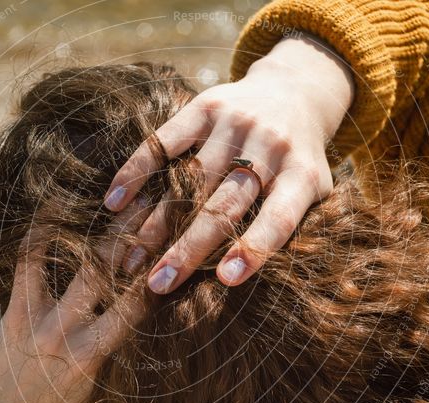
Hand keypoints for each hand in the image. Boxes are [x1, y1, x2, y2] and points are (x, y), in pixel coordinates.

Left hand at [0, 199, 149, 402]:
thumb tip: (155, 322)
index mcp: (95, 359)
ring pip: (71, 261)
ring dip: (97, 225)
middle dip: (137, 232)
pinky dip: (42, 233)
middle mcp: (66, 335)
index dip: (162, 269)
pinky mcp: (12, 312)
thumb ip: (123, 360)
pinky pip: (28, 263)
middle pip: (109, 272)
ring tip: (118, 193)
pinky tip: (56, 203)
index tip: (183, 238)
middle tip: (161, 196)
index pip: (138, 304)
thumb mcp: (103, 399)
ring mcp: (35, 320)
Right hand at [104, 32, 353, 292]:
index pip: (279, 217)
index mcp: (302, 175)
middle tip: (158, 284)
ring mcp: (236, 123)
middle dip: (189, 248)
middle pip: (224, 203)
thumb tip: (241, 280)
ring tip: (130, 260)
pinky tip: (116, 203)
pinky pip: (165, 143)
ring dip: (155, 224)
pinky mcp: (207, 106)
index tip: (226, 280)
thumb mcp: (312, 193)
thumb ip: (290, 229)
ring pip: (188, 180)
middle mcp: (272, 145)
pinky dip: (137, 174)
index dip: (254, 248)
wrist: (294, 92)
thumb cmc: (298, 162)